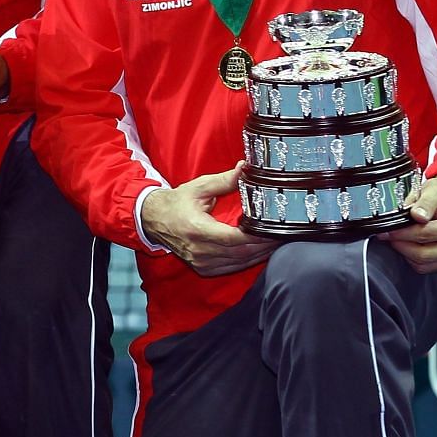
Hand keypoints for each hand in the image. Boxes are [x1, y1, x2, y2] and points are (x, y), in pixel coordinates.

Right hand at [140, 166, 278, 276]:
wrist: (154, 220)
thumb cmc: (176, 203)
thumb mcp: (199, 187)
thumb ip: (224, 180)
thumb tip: (246, 168)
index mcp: (198, 229)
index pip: (234, 238)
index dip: (257, 236)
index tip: (273, 228)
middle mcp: (199, 250)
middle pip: (241, 252)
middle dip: (264, 245)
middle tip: (282, 235)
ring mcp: (201, 262)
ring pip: (239, 262)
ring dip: (259, 254)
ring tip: (275, 242)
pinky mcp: (203, 268)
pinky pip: (231, 268)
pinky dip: (247, 261)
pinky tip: (258, 252)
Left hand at [383, 172, 436, 272]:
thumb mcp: (434, 190)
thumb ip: (425, 202)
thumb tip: (417, 215)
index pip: (425, 235)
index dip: (402, 233)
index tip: (388, 230)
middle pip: (422, 254)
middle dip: (401, 244)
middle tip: (389, 235)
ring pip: (422, 264)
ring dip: (405, 253)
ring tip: (399, 239)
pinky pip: (425, 268)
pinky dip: (413, 259)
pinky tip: (410, 246)